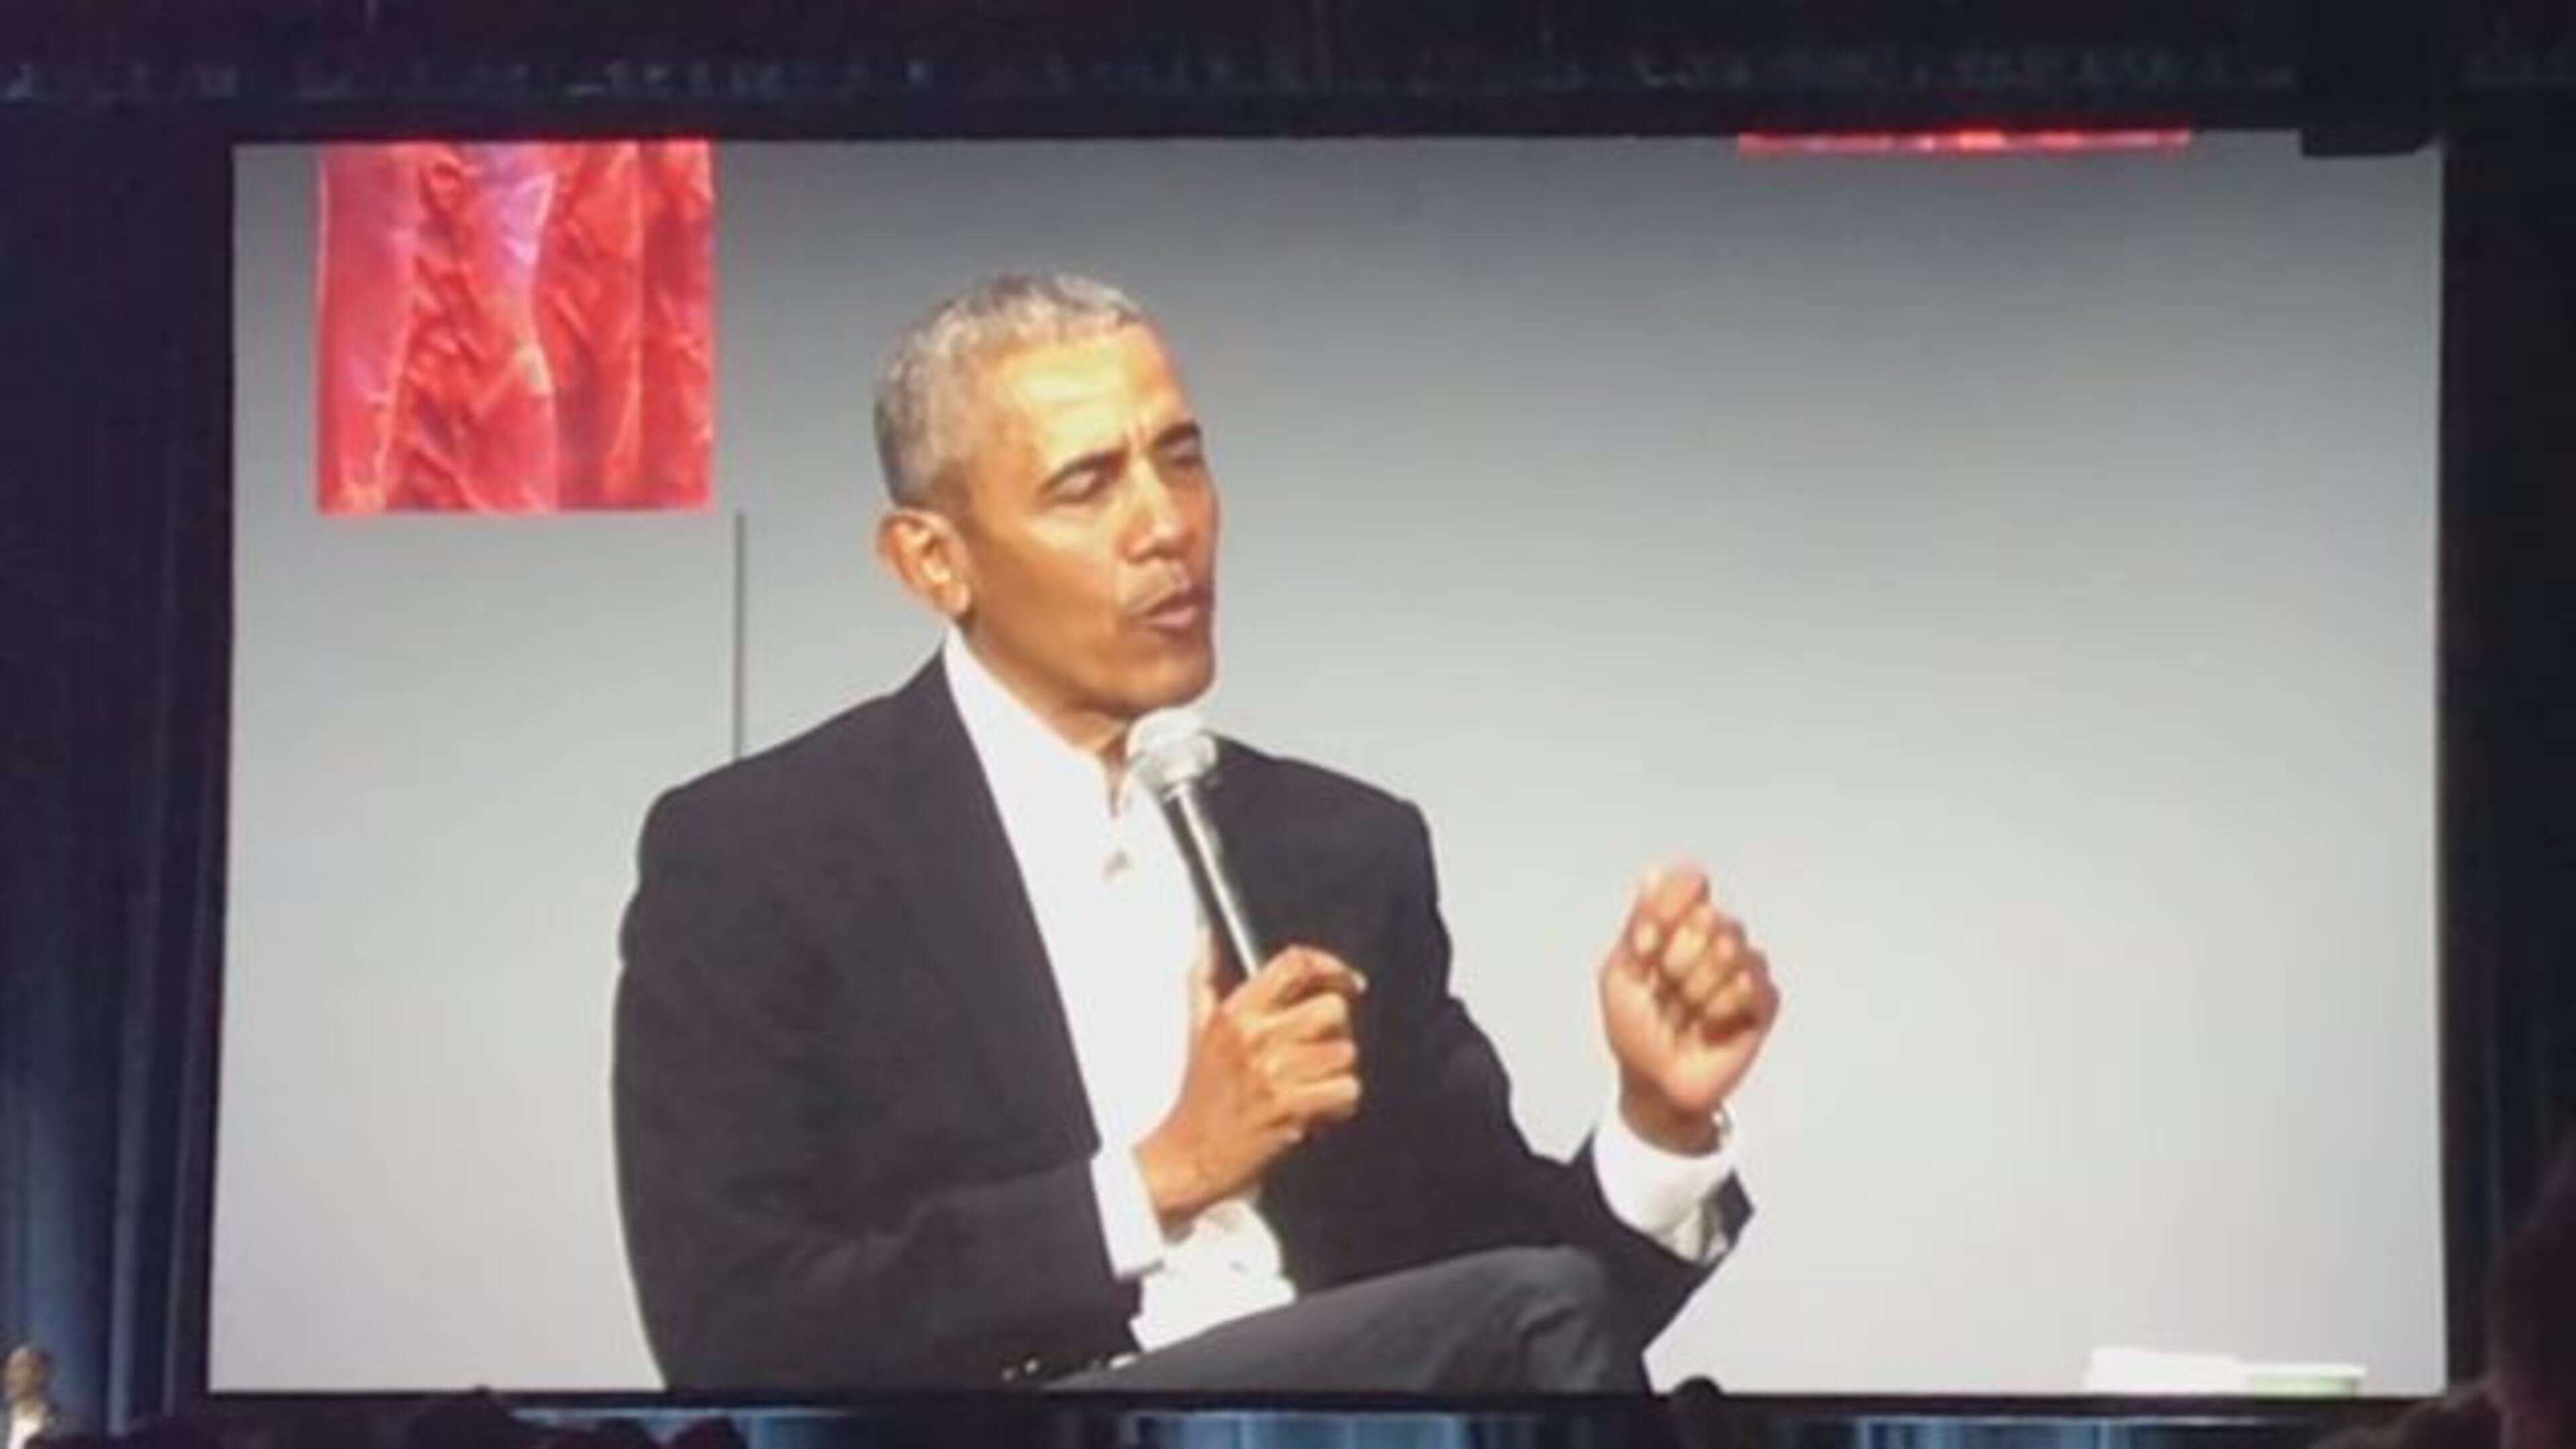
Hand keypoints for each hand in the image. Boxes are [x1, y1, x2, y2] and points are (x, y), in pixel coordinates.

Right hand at [1134, 944, 1366, 1225]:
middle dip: (1335, 1034)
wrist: (1189, 1156)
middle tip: (1317, 1054)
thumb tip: (1204, 938)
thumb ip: (1205, 979)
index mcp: (1237, 1013)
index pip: (1295, 964)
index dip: (1331, 966)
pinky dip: (1339, 1104)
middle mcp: (1255, 1036)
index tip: (1347, 981)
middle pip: (1332, 1008)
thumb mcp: (1198, 1029)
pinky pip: (1347, 1090)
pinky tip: (1316, 1109)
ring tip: (1309, 1088)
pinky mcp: (1290, 1106)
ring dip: (1336, 1075)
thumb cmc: (1201, 1098)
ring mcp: (1273, 1071)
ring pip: (1345, 1053)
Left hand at [1598, 864, 1779, 1153]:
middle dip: (1676, 962)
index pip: (1690, 883)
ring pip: (1731, 949)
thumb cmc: (1635, 1029)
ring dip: (1697, 991)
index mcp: (1679, 922)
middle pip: (1708, 918)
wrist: (1657, 1084)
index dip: (1667, 910)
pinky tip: (1710, 1025)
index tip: (1644, 946)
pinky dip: (1722, 1008)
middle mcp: (1715, 936)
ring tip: (1686, 1014)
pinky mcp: (1764, 1001)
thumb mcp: (1619, 976)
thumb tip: (1652, 876)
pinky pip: (1752, 984)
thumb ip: (1639, 925)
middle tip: (1664, 992)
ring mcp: (1743, 967)